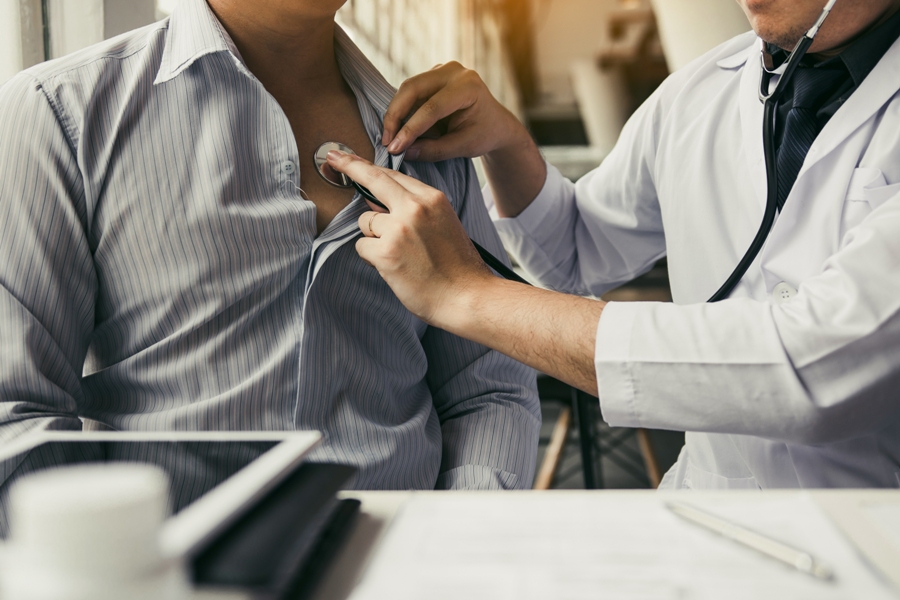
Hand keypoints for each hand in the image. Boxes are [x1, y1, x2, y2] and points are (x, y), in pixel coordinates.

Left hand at [326, 150, 493, 325]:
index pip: (392, 175)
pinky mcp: (386, 252)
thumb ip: (413, 210)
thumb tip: (377, 204)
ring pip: (366, 222)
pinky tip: (394, 267)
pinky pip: (362, 247)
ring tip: (400, 256)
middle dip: (349, 166)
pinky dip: (372, 258)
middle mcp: (414, 208)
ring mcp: (399, 229)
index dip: (366, 165)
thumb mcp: (442, 225)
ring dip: (374, 237)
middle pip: (373, 180)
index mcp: (432, 199)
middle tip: (333, 158)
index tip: (348, 156)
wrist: (468, 296)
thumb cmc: (457, 267)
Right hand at [382, 62, 529, 161]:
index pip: (432, 108)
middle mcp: (454, 71)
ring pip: (407, 89)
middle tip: (386, 142)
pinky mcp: (431, 76)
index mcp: (468, 86)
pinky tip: (398, 130)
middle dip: (395, 116)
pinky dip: (402, 111)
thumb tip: (404, 152)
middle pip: (412, 89)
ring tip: (391, 139)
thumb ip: (435, 150)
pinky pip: (410, 92)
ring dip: (396, 114)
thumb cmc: (484, 134)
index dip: (411, 129)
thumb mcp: (464, 147)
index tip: (394, 149)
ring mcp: (441, 70)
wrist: (495, 123)